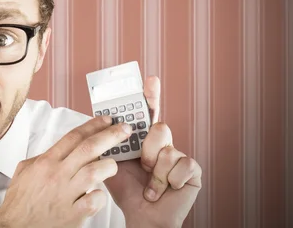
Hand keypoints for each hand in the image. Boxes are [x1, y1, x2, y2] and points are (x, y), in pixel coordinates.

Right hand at [0, 117, 132, 227]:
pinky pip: (95, 200)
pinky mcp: (73, 214)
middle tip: (125, 130)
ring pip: (96, 172)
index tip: (106, 120)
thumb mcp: (24, 171)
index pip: (73, 136)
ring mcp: (66, 194)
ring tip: (114, 164)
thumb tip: (57, 150)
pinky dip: (100, 196)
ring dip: (109, 166)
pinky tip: (98, 194)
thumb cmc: (19, 203)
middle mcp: (58, 175)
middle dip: (111, 135)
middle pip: (89, 148)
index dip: (93, 125)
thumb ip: (42, 158)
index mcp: (46, 162)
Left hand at [103, 76, 201, 227]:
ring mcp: (178, 155)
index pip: (147, 112)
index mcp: (143, 139)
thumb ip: (108, 141)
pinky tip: (163, 191)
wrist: (141, 216)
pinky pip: (179, 163)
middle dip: (147, 145)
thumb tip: (100, 120)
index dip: (150, 95)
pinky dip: (166, 181)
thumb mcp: (111, 161)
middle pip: (157, 126)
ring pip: (165, 145)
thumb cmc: (127, 191)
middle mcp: (162, 144)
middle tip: (143, 160)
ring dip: (153, 169)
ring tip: (148, 184)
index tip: (149, 79)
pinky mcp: (191, 170)